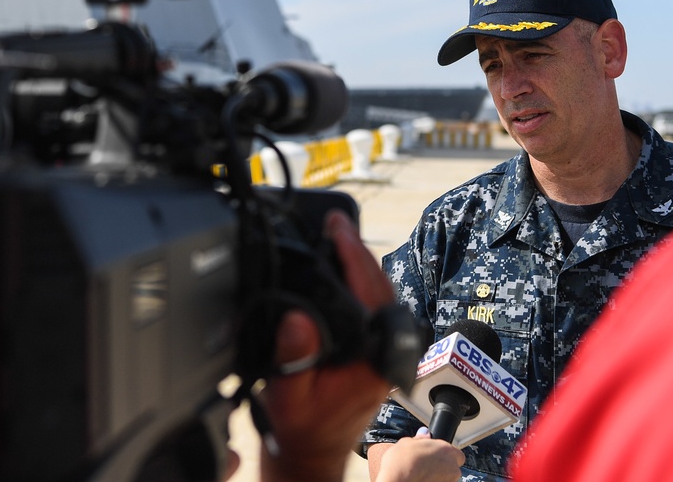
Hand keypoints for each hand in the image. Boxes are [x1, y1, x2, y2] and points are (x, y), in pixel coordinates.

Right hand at [258, 209, 395, 481]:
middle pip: (380, 285)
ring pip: (380, 292)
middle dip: (357, 250)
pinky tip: (341, 267)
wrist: (311, 450)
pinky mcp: (375, 346)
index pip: (370, 292)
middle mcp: (384, 350)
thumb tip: (298, 318)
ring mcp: (383, 347)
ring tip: (336, 236)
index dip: (353, 255)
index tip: (337, 228)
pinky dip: (358, 280)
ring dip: (359, 262)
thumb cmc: (302, 427)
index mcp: (372, 358)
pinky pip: (372, 303)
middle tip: (335, 223)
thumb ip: (293, 359)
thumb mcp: (288, 394)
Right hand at [375, 430, 464, 481]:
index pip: (457, 454)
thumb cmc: (402, 461)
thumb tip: (424, 433)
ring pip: (447, 478)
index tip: (436, 455)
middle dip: (443, 467)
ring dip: (439, 476)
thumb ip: (421, 438)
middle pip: (453, 467)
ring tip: (422, 474)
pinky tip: (422, 479)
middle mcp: (452, 467)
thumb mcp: (408, 442)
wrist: (397, 479)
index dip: (446, 455)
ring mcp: (449, 481)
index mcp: (447, 450)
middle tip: (427, 465)